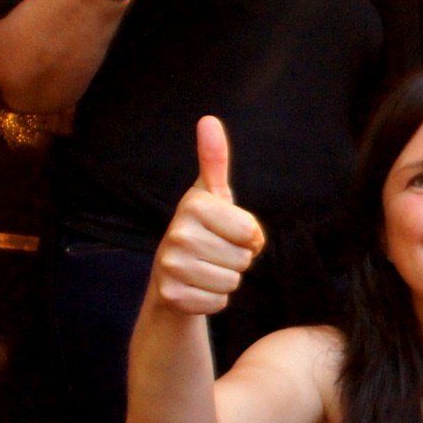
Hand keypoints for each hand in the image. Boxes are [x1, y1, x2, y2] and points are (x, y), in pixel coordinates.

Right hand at [150, 117, 265, 315]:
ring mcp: (171, 266)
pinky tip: (198, 286)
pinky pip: (219, 303)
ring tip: (207, 267)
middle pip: (243, 258)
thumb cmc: (202, 229)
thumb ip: (215, 159)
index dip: (248, 236)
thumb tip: (208, 120)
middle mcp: (177, 233)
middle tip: (215, 251)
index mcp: (193, 205)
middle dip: (237, 258)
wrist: (171, 274)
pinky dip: (214, 299)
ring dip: (226, 278)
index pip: (251, 231)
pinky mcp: (172, 296)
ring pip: (232, 281)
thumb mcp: (212, 194)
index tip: (227, 231)